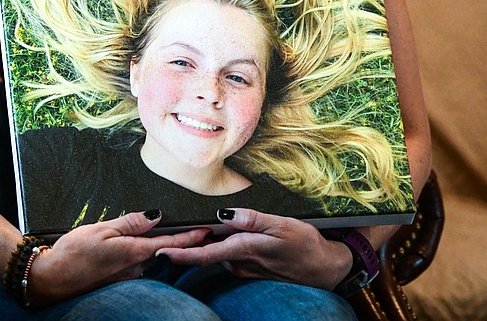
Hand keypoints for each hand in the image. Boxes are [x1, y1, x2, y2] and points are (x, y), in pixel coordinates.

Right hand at [26, 210, 208, 305]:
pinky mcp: (118, 279)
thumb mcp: (101, 230)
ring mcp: (127, 275)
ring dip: (158, 246)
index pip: (170, 243)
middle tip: (196, 228)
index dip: (191, 236)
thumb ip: (130, 222)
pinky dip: (142, 253)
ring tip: (167, 233)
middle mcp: (135, 267)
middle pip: (163, 250)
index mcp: (133, 252)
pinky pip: (136, 263)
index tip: (208, 230)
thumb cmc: (73, 254)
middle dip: (178, 240)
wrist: (52, 278)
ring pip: (149, 256)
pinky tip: (136, 245)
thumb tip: (156, 215)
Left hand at [154, 209, 351, 290]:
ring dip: (203, 242)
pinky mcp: (250, 270)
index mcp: (244, 250)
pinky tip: (216, 234)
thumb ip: (251, 220)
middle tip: (163, 230)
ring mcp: (244, 269)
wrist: (325, 268)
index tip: (160, 251)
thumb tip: (223, 215)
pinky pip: (227, 256)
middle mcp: (240, 263)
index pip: (205, 254)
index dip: (181, 253)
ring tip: (186, 227)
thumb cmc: (305, 244)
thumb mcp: (281, 225)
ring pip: (216, 253)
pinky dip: (218, 245)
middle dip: (184, 244)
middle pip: (205, 253)